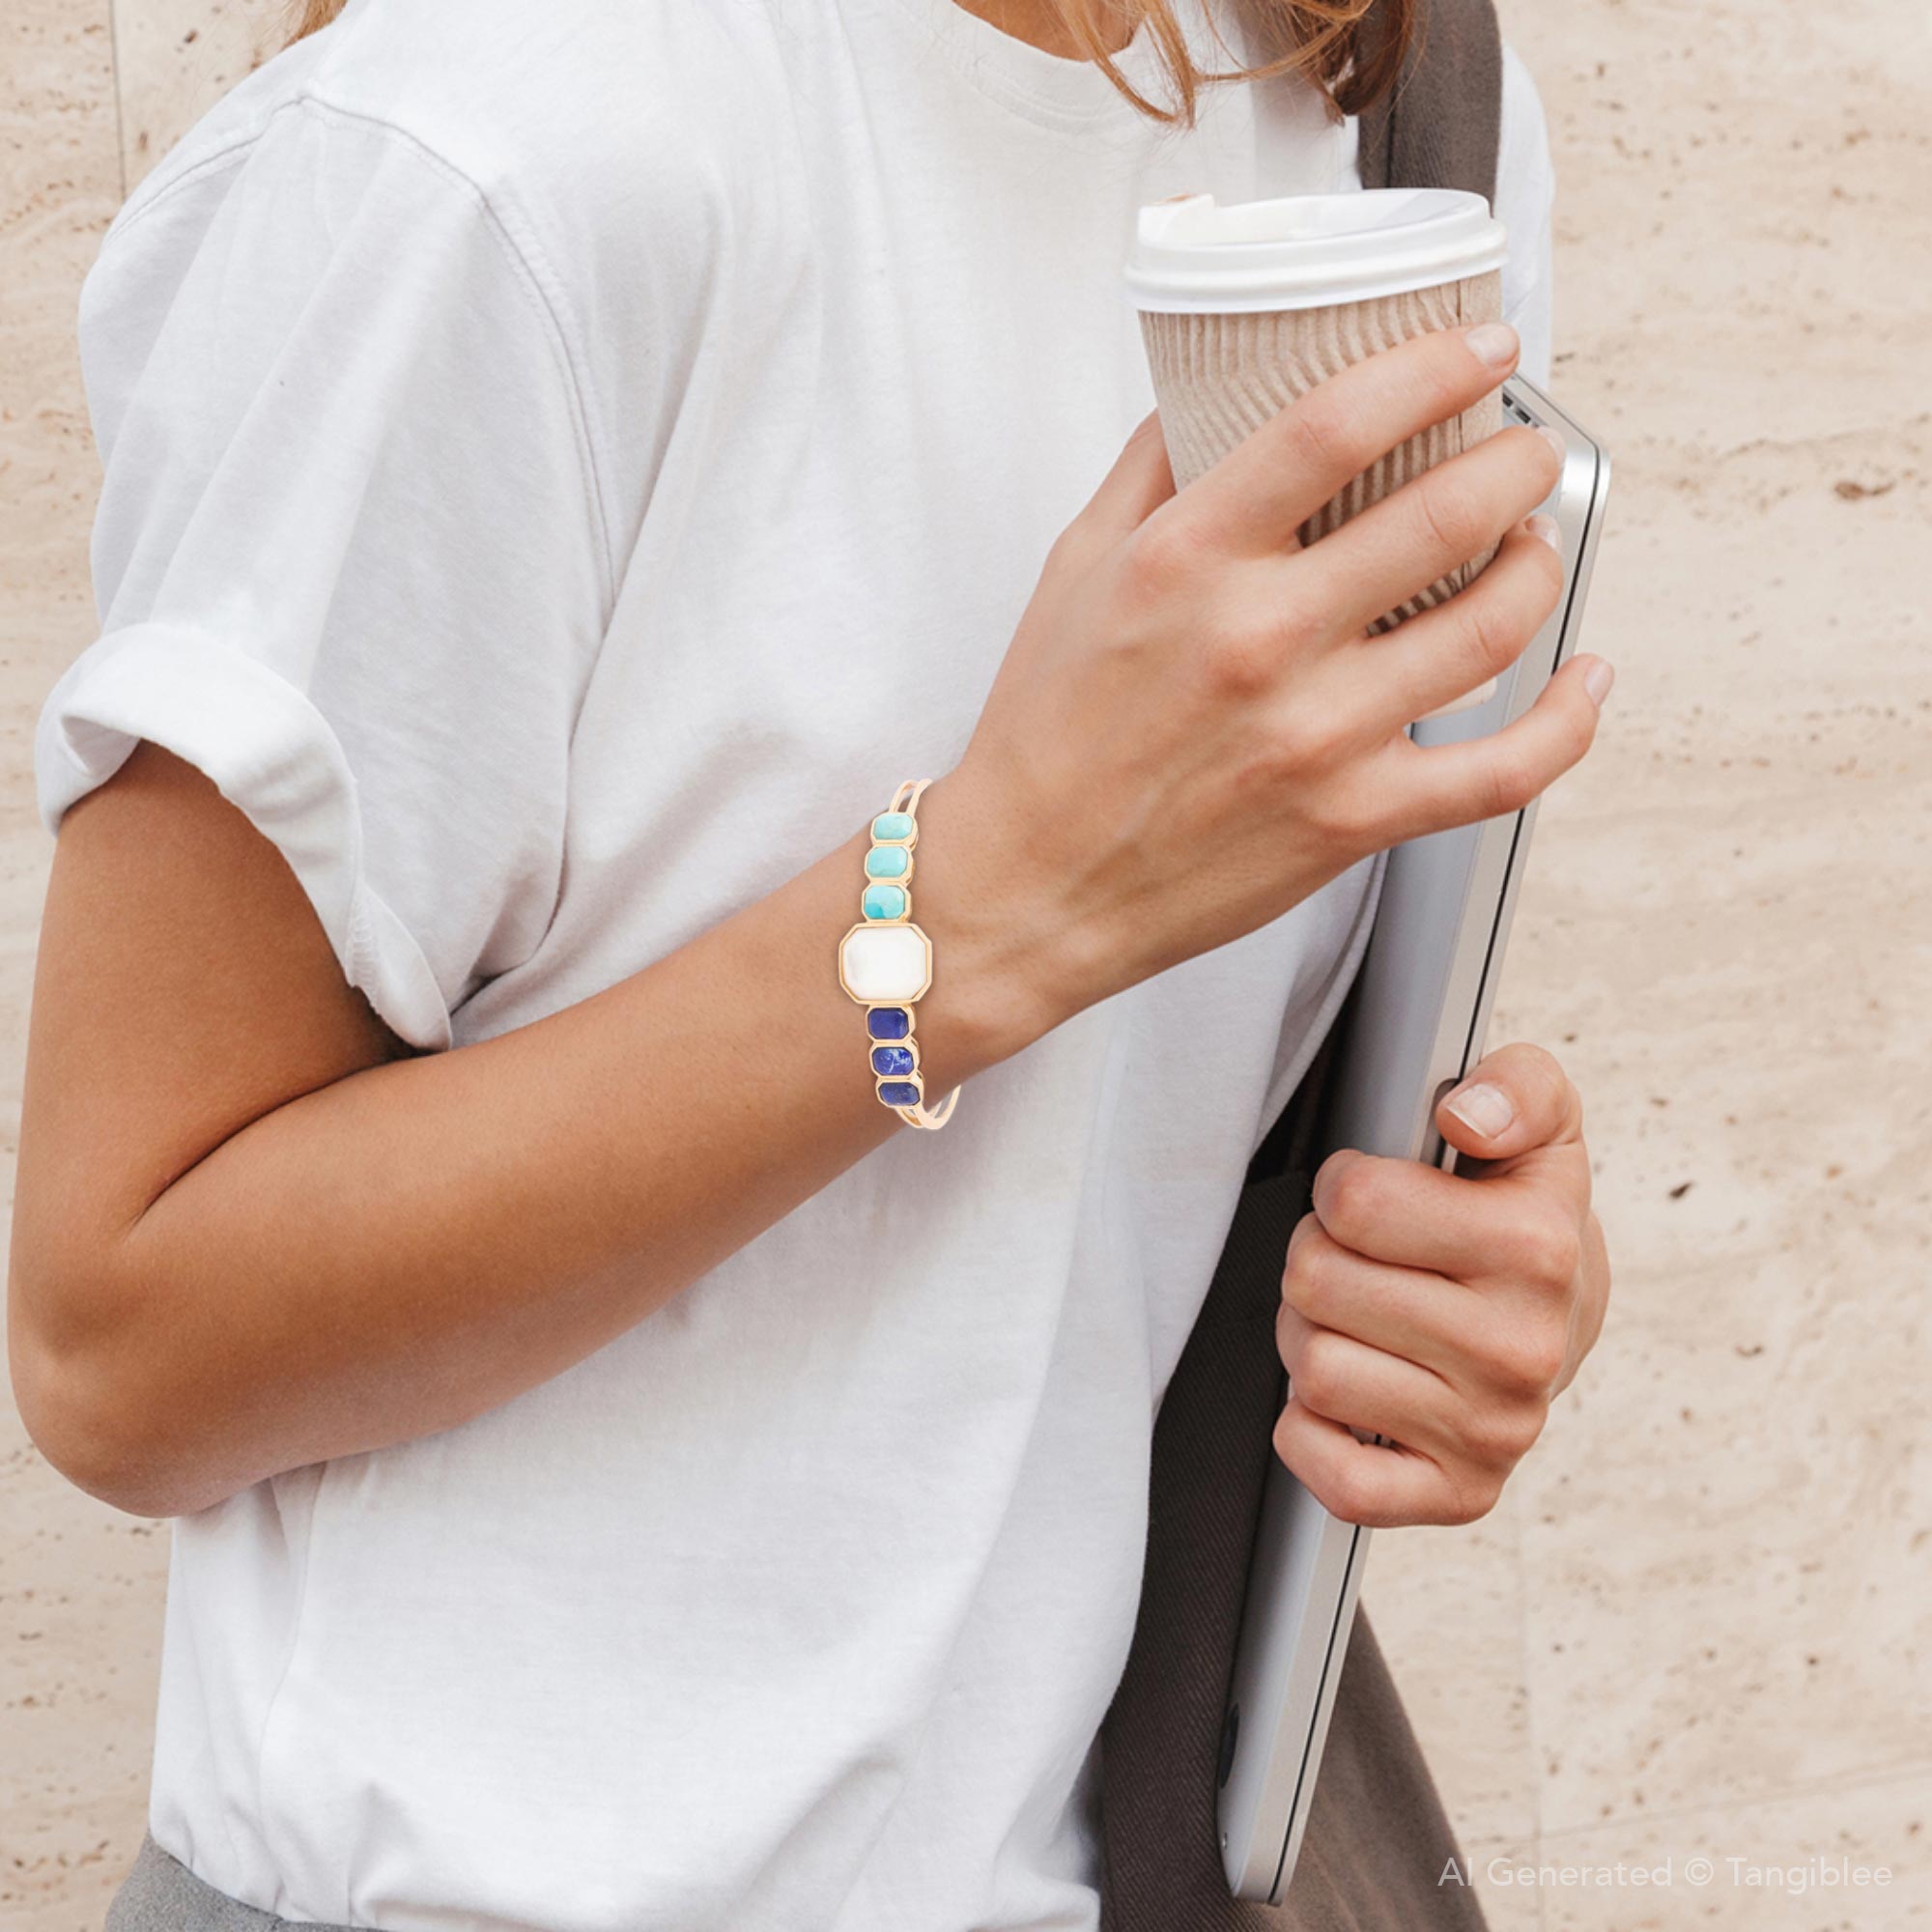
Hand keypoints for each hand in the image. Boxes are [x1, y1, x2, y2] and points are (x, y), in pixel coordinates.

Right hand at [924, 322, 1612, 1038]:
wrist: (1027, 885)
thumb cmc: (1046, 731)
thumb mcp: (1075, 567)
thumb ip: (1154, 467)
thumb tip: (1221, 384)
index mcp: (1187, 560)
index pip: (1336, 423)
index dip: (1435, 364)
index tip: (1483, 347)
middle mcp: (1260, 640)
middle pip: (1443, 514)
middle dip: (1517, 462)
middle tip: (1525, 451)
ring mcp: (1316, 736)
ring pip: (1491, 627)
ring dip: (1540, 565)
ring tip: (1533, 543)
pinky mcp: (1351, 820)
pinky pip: (1503, 770)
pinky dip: (1566, 719)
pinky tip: (1583, 679)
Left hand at [1271, 1043, 1610, 1528]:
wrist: (1564, 1316)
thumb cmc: (1523, 1207)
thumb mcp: (1538, 1116)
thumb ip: (1510, 1085)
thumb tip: (1462, 1116)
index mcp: (1538, 1249)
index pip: (1353, 1200)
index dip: (1343, 1185)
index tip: (1376, 1195)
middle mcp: (1522, 1351)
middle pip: (1315, 1283)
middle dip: (1319, 1258)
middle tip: (1363, 1260)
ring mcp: (1494, 1433)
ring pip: (1312, 1371)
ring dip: (1311, 1336)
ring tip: (1362, 1319)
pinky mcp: (1461, 1496)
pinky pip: (1336, 1480)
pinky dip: (1313, 1432)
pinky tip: (1356, 1392)